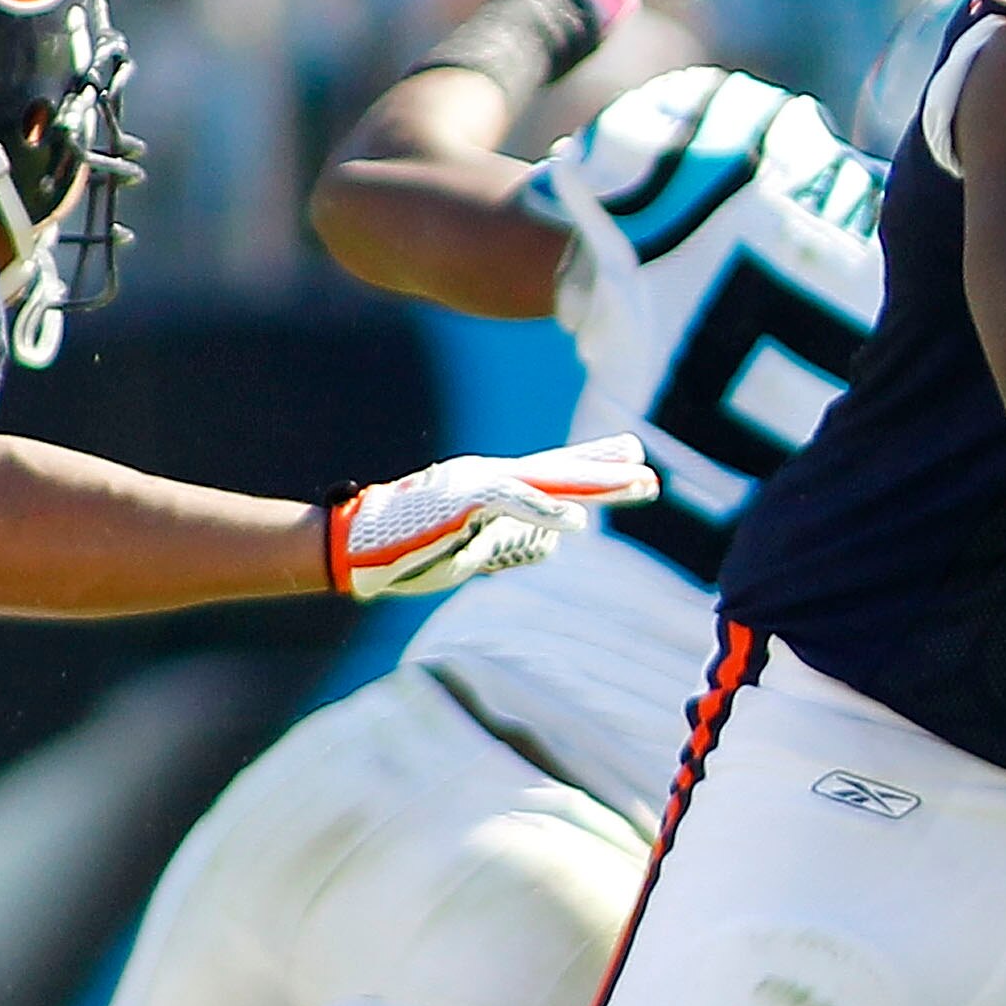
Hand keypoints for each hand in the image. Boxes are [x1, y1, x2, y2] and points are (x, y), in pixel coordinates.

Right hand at [328, 434, 657, 600]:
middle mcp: (491, 476)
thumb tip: (554, 541)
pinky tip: (578, 521)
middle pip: (561, 473)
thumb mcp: (474, 549)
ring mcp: (477, 484)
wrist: (356, 546)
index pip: (554, 474)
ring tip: (635, 484)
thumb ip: (514, 541)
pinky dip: (545, 513)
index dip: (594, 467)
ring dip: (594, 486)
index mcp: (493, 486)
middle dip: (607, 473)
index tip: (633, 456)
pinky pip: (512, 505)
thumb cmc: (409, 549)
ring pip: (548, 482)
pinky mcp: (463, 501)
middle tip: (649, 472)